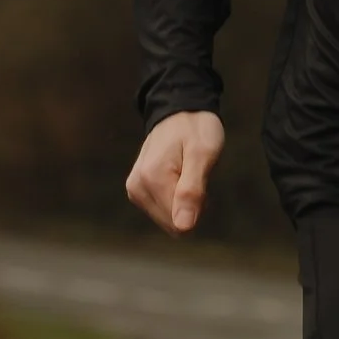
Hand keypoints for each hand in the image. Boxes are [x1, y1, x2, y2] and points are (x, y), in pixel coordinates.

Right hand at [126, 109, 225, 235]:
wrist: (180, 111)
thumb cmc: (195, 129)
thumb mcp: (203, 155)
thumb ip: (192, 192)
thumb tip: (184, 227)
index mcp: (151, 180)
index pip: (180, 224)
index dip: (199, 207)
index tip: (201, 180)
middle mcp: (137, 188)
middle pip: (173, 224)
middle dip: (191, 206)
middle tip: (196, 176)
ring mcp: (135, 190)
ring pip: (168, 220)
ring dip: (184, 203)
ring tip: (187, 174)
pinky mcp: (137, 191)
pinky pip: (163, 211)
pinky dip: (176, 199)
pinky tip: (179, 177)